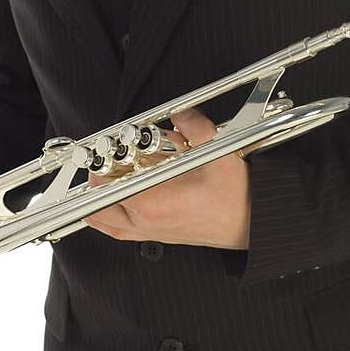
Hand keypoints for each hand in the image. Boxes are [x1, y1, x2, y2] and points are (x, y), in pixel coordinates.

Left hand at [83, 106, 250, 250]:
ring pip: (107, 223)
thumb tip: (181, 114)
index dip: (101, 167)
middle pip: (99, 205)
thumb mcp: (218, 154)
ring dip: (97, 203)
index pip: (109, 185)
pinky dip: (108, 222)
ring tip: (97, 184)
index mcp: (153, 202)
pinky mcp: (160, 237)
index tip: (103, 152)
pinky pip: (121, 234)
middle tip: (101, 163)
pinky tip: (109, 210)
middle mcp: (147, 221)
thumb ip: (196, 128)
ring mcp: (151, 232)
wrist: (253, 225)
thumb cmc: (237, 198)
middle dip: (96, 182)